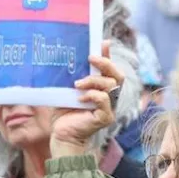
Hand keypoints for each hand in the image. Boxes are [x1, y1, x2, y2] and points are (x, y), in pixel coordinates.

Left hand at [49, 43, 121, 157]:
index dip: (108, 56)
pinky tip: (80, 98)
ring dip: (94, 81)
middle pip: (118, 75)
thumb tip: (68, 56)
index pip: (110, 69)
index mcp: (103, 89)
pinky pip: (104, 100)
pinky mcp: (106, 117)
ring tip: (77, 84)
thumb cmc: (63, 112)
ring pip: (111, 86)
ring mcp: (110, 107)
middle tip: (90, 59)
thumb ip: (73, 75)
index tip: (103, 43)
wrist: (61, 134)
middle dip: (105, 64)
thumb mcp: (67, 89)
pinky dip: (92, 95)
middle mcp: (110, 97)